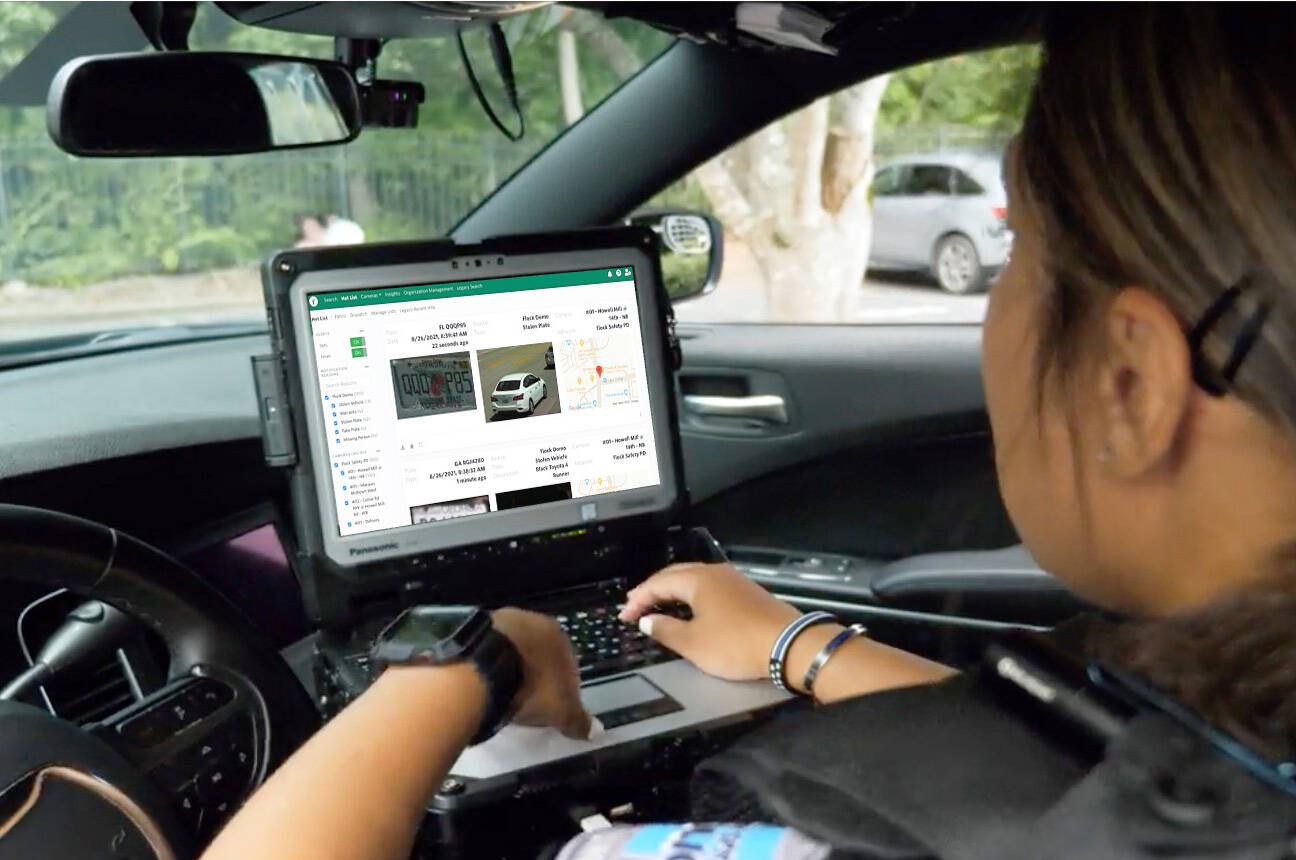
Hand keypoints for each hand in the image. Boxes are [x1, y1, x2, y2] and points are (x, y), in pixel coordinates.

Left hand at [491, 608, 596, 739]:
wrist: (484, 667)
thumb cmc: (533, 686)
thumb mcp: (561, 710)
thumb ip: (578, 721)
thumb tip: (596, 732)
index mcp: (559, 635)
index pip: (567, 663)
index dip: (561, 688)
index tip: (551, 707)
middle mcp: (534, 620)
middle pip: (538, 654)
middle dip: (535, 675)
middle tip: (526, 702)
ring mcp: (503, 620)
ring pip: (513, 649)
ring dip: (511, 668)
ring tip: (502, 694)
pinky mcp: (477, 627)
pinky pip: (489, 650)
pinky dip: (489, 665)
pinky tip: (484, 683)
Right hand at [618, 562, 800, 680]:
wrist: (789, 645)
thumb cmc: (736, 644)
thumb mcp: (693, 644)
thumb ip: (665, 631)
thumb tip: (647, 621)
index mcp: (698, 580)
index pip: (658, 582)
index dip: (638, 598)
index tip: (624, 615)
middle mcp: (715, 573)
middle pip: (676, 574)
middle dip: (654, 589)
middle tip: (636, 605)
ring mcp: (734, 580)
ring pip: (695, 578)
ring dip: (674, 590)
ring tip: (659, 605)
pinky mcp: (748, 592)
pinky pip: (711, 586)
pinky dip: (693, 595)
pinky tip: (692, 608)